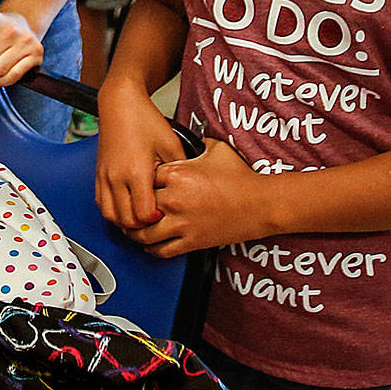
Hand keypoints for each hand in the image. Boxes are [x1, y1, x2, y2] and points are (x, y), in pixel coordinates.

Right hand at [93, 82, 183, 230]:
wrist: (120, 104)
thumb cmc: (144, 120)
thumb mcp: (171, 143)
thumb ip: (180, 168)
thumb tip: (191, 184)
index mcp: (136, 172)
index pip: (143, 214)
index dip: (156, 220)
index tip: (164, 215)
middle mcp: (117, 178)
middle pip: (126, 220)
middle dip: (141, 226)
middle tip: (155, 222)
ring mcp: (105, 177)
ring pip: (110, 216)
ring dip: (125, 222)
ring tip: (140, 218)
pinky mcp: (98, 175)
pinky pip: (101, 204)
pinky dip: (113, 212)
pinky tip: (126, 208)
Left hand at [128, 139, 272, 257]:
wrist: (261, 204)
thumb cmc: (241, 178)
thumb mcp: (217, 149)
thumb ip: (197, 143)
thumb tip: (190, 139)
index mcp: (178, 175)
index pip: (144, 178)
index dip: (141, 181)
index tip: (141, 183)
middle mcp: (175, 200)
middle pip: (139, 205)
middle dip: (133, 207)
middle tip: (129, 207)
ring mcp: (182, 223)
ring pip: (144, 233)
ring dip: (136, 233)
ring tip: (133, 229)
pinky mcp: (191, 242)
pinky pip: (162, 250)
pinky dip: (152, 249)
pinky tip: (150, 245)